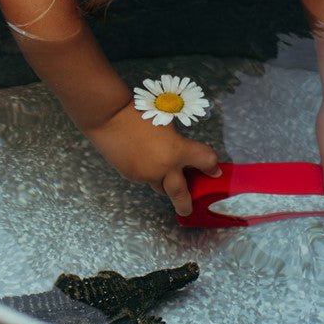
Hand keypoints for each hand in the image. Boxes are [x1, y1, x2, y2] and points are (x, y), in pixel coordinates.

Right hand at [83, 102, 220, 215]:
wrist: (109, 117)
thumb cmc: (139, 113)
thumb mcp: (166, 123)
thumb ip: (175, 142)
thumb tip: (180, 153)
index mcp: (177, 150)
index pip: (204, 161)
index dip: (212, 166)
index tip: (214, 171)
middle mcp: (164, 168)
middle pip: (181, 194)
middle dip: (186, 204)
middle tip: (188, 210)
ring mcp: (146, 175)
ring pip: (159, 187)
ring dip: (164, 184)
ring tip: (162, 174)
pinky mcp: (130, 175)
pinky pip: (144, 179)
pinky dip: (147, 173)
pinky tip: (141, 159)